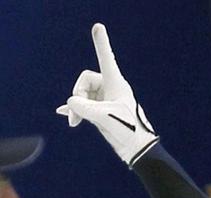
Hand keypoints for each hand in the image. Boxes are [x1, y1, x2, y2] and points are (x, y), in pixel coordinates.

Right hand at [56, 23, 158, 165]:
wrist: (137, 150)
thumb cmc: (127, 131)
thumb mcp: (102, 117)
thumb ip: (82, 107)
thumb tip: (69, 104)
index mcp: (115, 83)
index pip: (106, 58)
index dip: (101, 43)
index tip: (98, 27)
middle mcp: (111, 88)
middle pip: (85, 81)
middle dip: (77, 95)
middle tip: (78, 112)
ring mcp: (106, 101)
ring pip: (84, 96)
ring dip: (76, 107)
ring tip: (74, 122)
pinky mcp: (103, 113)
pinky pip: (85, 106)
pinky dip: (76, 110)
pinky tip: (65, 114)